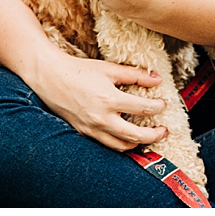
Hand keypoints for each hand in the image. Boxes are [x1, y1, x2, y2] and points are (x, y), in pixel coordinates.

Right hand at [33, 53, 167, 151]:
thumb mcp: (109, 69)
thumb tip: (157, 78)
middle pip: (136, 135)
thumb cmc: (79, 70)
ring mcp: (92, 128)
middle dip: (154, 135)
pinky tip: (125, 137)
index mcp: (110, 100)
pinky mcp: (83, 133)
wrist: (51, 77)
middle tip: (164, 131)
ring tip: (146, 136)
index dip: (157, 107)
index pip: (143, 109)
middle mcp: (101, 118)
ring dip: (137, 143)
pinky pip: (106, 144)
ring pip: (121, 146)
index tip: (163, 104)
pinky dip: (119, 143)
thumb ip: (135, 75)